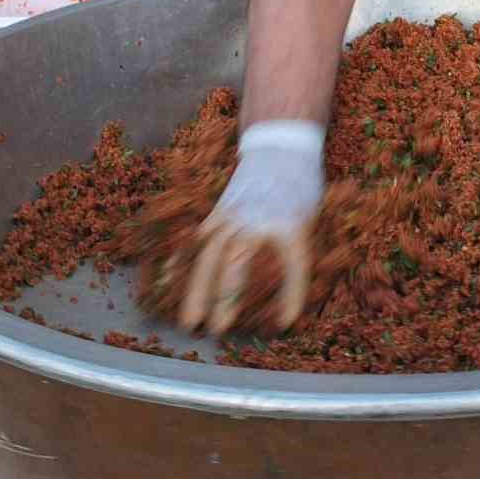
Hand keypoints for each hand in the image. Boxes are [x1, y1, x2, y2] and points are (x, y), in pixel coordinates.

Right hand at [179, 120, 324, 333]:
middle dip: (225, 297)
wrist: (279, 149)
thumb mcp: (312, 219)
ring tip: (189, 322)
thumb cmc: (301, 189)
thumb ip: (301, 255)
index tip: (285, 323)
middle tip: (218, 329)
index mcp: (289, 223)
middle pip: (237, 261)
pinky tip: (167, 285)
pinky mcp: (217, 213)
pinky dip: (181, 263)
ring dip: (197, 290)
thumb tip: (292, 298)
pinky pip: (196, 241)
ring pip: (209, 255)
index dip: (290, 294)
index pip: (292, 264)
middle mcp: (255, 220)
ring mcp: (232, 215)